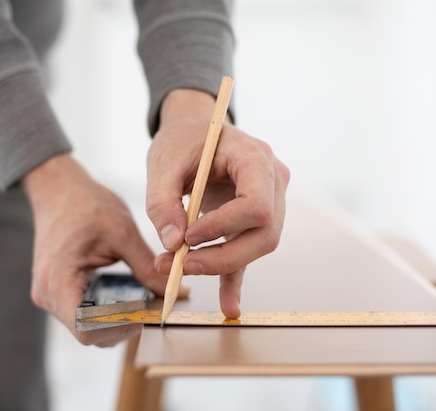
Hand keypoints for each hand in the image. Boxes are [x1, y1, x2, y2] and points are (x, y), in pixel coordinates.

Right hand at [23, 154, 184, 346]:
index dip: (119, 329)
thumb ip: (146, 266)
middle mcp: (47, 294)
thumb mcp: (122, 232)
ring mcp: (50, 294)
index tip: (144, 315)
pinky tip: (125, 296)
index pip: (86, 328)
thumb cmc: (85, 204)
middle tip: (150, 309)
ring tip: (141, 302)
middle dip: (122, 326)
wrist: (59, 189)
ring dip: (115, 320)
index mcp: (59, 279)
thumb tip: (172, 291)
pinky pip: (83, 313)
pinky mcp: (57, 291)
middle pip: (89, 332)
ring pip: (86, 326)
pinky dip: (106, 311)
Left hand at [146, 89, 289, 318]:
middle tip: (178, 264)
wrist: (194, 130)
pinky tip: (228, 306)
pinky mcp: (254, 220)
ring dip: (219, 265)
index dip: (223, 228)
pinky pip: (248, 252)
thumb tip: (171, 244)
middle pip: (264, 234)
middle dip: (221, 257)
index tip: (187, 236)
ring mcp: (270, 201)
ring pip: (258, 246)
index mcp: (255, 159)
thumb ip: (162, 203)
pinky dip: (234, 279)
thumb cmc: (182, 140)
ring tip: (176, 270)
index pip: (256, 205)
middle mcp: (273, 181)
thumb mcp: (163, 163)